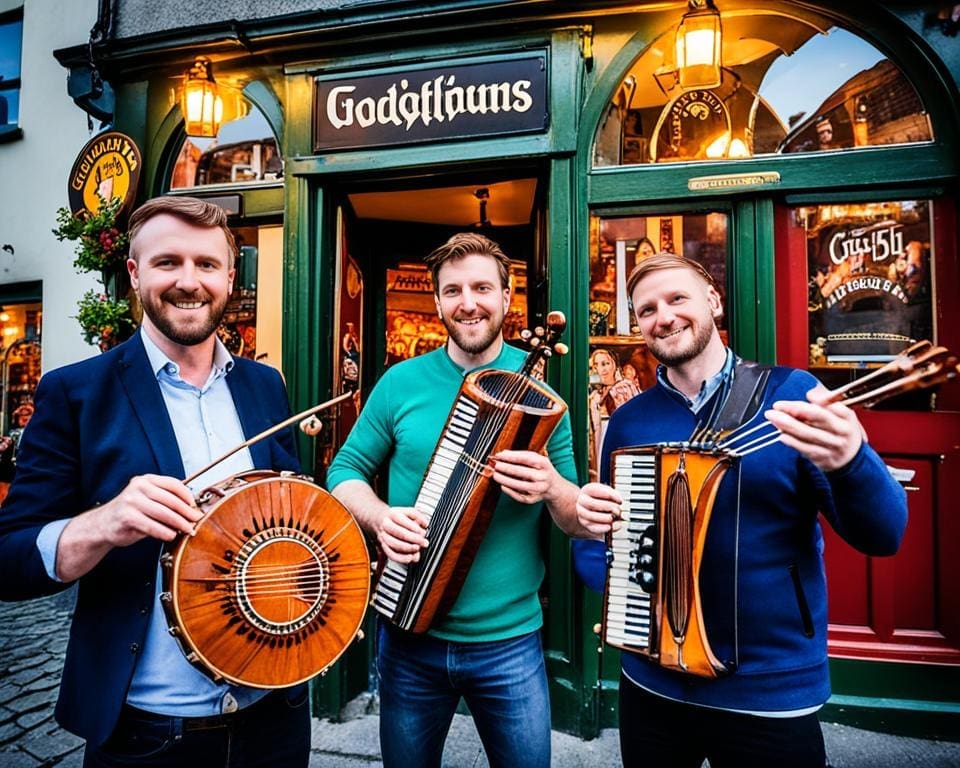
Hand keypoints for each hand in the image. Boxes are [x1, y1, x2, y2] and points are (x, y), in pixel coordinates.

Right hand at [55, 474, 202, 581]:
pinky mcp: (128, 517)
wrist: (101, 525)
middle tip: (196, 519)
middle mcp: (138, 488)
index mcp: (145, 480)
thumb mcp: (147, 500)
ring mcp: (132, 502)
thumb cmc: (129, 513)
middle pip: (171, 500)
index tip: (195, 505)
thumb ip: (165, 501)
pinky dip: (165, 532)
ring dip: (179, 524)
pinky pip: (153, 526)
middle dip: (187, 512)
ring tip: (188, 529)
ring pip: (164, 514)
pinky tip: (171, 535)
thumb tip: (191, 510)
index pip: (173, 484)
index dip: (187, 495)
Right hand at [375, 506, 428, 563]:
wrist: (378, 520)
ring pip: (394, 544)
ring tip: (417, 549)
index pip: (403, 520)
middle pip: (399, 533)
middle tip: (423, 542)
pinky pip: (391, 555)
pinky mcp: (383, 547)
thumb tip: (425, 524)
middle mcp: (386, 525)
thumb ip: (418, 516)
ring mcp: (383, 537)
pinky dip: (401, 558)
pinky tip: (410, 558)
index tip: (423, 532)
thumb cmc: (395, 517)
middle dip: (414, 539)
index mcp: (392, 514)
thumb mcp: (407, 511)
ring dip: (408, 548)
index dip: (414, 528)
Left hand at [490, 449, 560, 504]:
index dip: (512, 457)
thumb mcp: (536, 459)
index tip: (499, 455)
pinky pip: (521, 497)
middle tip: (496, 465)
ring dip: (506, 480)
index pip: (526, 458)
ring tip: (496, 475)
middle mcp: (543, 476)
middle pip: (523, 472)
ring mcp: (539, 489)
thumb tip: (502, 454)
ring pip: (521, 486)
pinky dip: (511, 492)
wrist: (554, 486)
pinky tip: (503, 486)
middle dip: (507, 468)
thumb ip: (520, 455)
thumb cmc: (541, 470)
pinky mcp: (535, 498)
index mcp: (544, 463)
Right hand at [576, 482, 622, 537]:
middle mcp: (582, 501)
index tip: (620, 500)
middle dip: (608, 508)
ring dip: (605, 518)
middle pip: (592, 504)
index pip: (594, 490)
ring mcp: (582, 513)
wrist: (592, 508)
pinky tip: (609, 527)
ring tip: (614, 517)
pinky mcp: (586, 524)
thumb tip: (619, 500)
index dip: (609, 495)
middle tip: (618, 509)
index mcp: (587, 490)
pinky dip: (602, 528)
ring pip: (591, 516)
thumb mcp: (607, 491)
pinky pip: (592, 528)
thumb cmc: (601, 498)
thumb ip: (613, 493)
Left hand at [765, 384, 864, 470]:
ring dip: (787, 425)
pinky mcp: (824, 458)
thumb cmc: (841, 431)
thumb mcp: (840, 413)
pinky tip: (781, 435)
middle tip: (776, 406)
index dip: (809, 402)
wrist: (851, 458)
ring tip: (773, 418)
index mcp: (846, 416)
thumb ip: (825, 402)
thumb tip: (811, 394)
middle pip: (817, 418)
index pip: (827, 406)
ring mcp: (833, 446)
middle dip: (793, 410)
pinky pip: (805, 449)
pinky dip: (792, 442)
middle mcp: (842, 431)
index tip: (793, 400)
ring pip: (808, 434)